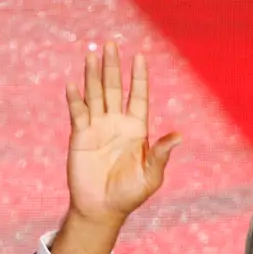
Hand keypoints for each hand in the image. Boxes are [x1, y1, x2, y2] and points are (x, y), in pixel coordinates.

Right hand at [56, 40, 181, 253]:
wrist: (102, 208)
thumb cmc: (130, 194)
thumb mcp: (151, 175)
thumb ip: (161, 153)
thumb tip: (179, 136)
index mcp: (137, 129)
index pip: (138, 96)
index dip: (138, 77)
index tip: (139, 57)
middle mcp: (117, 123)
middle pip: (115, 88)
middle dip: (113, 67)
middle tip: (110, 45)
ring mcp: (98, 127)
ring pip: (95, 94)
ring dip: (93, 75)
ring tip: (91, 55)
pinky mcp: (80, 135)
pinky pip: (78, 112)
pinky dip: (75, 98)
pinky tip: (74, 84)